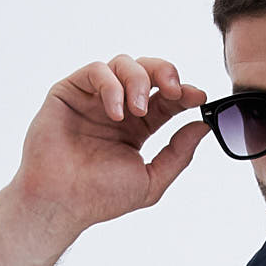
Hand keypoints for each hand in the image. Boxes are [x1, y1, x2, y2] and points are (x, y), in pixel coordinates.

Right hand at [14, 53, 209, 230]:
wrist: (62, 201)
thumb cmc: (100, 196)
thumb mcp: (151, 180)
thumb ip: (179, 154)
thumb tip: (203, 126)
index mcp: (138, 127)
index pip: (166, 100)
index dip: (184, 93)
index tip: (198, 97)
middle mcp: (118, 107)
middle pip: (148, 72)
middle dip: (165, 73)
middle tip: (174, 91)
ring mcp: (94, 97)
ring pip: (124, 64)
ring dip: (138, 81)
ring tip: (137, 110)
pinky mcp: (70, 90)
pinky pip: (96, 70)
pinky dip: (111, 85)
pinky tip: (115, 111)